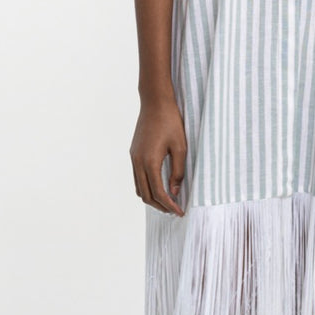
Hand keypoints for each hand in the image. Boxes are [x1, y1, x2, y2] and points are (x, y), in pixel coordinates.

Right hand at [130, 98, 187, 215]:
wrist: (155, 102)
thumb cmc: (170, 121)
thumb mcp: (181, 147)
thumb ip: (178, 172)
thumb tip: (175, 192)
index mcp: (150, 161)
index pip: (159, 193)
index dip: (170, 205)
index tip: (180, 211)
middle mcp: (138, 162)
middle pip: (146, 195)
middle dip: (160, 206)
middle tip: (175, 210)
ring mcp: (134, 157)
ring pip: (139, 188)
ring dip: (152, 198)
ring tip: (167, 201)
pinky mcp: (134, 153)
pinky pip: (137, 177)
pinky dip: (146, 187)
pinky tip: (158, 186)